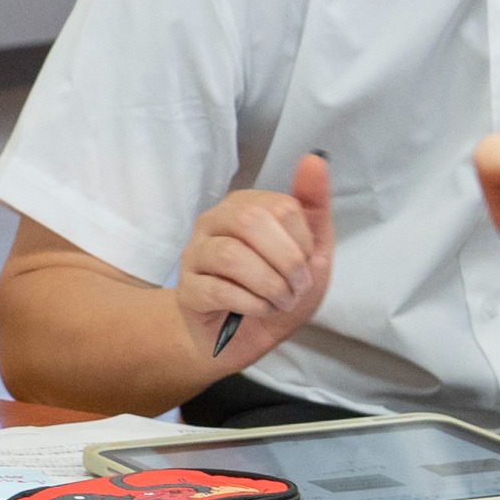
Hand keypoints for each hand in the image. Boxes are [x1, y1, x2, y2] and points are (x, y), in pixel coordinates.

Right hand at [174, 157, 335, 370]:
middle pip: (251, 221)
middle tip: (297, 287)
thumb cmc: (274, 290)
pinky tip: (259, 310)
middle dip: (286, 261)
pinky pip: (218, 290)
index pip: (281, 206)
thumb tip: (314, 160)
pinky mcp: (186, 289)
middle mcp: (214, 221)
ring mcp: (195, 254)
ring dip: (270, 285)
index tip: (305, 266)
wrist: (239, 340)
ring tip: (280, 302)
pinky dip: (251, 304)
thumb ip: (313, 206)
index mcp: (245, 205)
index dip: (303, 242)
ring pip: (232, 256)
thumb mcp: (310, 252)